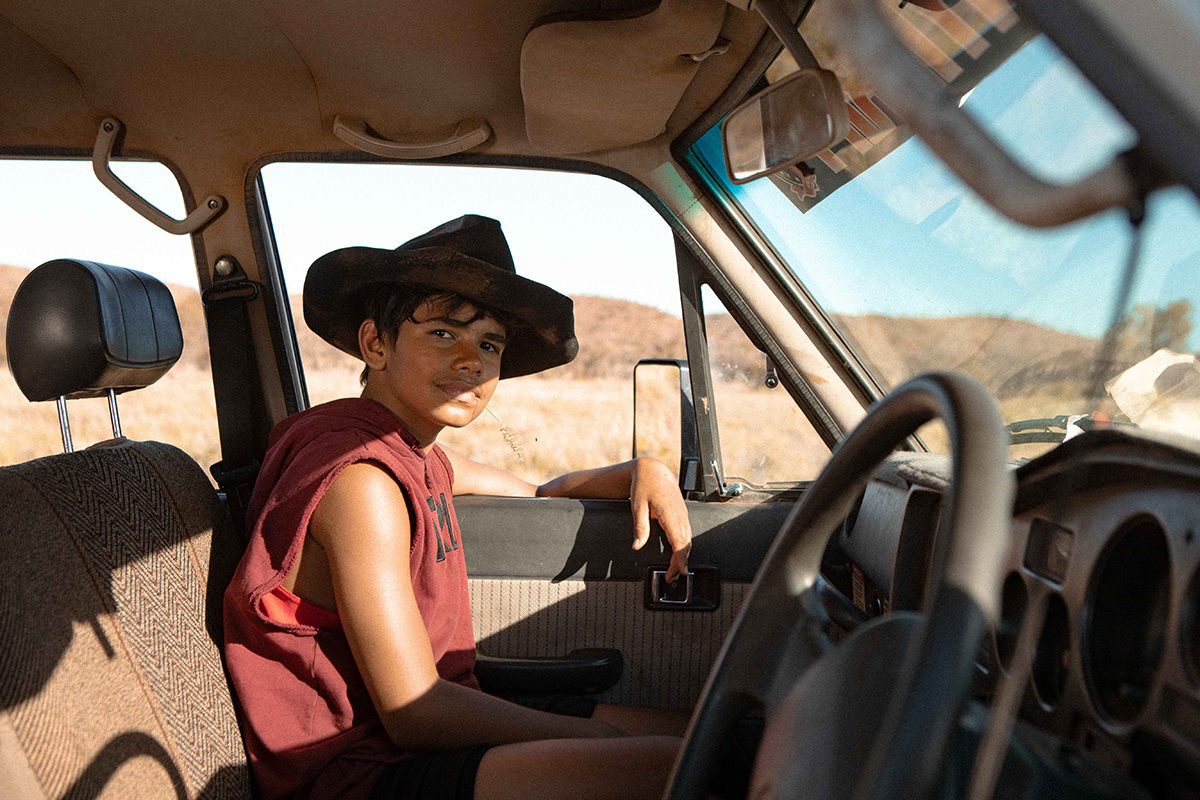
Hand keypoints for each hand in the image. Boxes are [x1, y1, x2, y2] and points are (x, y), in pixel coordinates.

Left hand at [630, 458, 691, 582]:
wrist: (652, 470)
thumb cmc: (644, 485)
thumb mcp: (637, 507)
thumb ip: (640, 528)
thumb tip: (637, 546)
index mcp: (670, 515)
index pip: (680, 543)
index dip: (681, 561)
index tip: (680, 573)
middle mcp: (680, 516)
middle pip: (686, 546)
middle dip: (681, 564)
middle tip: (671, 578)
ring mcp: (683, 515)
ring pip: (688, 540)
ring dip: (683, 556)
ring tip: (674, 570)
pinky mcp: (681, 514)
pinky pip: (686, 534)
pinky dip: (684, 546)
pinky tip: (678, 554)